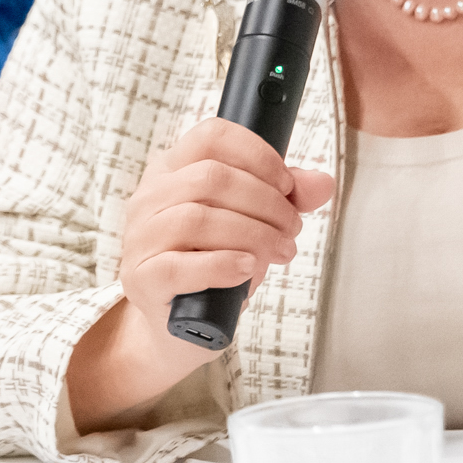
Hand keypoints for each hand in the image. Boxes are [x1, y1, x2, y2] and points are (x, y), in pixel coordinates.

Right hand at [116, 116, 336, 329]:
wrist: (179, 325)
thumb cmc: (212, 265)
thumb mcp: (249, 225)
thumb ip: (284, 200)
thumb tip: (322, 183)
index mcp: (172, 171)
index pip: (210, 136)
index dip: (257, 154)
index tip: (286, 185)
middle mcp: (149, 198)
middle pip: (210, 177)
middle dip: (266, 202)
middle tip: (292, 227)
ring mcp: (140, 238)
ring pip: (196, 218)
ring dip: (252, 233)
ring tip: (280, 250)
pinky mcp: (142, 279)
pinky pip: (179, 265)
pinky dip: (221, 264)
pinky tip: (247, 268)